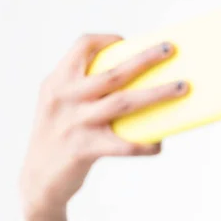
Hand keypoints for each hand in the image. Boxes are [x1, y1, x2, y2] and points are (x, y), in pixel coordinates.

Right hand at [19, 34, 187, 214]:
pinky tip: (159, 145)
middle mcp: (64, 98)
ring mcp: (74, 123)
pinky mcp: (83, 149)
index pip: (81, 47)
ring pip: (124, 102)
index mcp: (57, 82)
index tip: (127, 41)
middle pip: (113, 73)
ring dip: (157, 94)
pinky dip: (145, 145)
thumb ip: (87, 91)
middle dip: (145, 59)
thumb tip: (141, 83)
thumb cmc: (61, 137)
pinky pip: (123, 145)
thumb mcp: (61, 106)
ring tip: (182, 87)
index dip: (106, 40)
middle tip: (169, 49)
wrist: (38, 180)